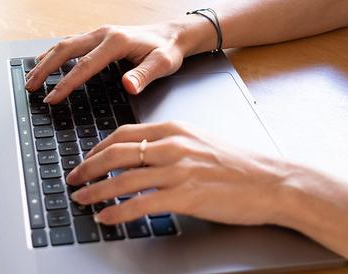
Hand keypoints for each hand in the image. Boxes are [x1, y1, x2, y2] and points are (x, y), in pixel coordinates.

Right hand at [25, 18, 213, 103]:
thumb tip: (128, 86)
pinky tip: (43, 61)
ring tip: (30, 78)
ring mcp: (99, 32)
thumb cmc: (168, 51)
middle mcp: (103, 33)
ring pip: (64, 45)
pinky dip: (54, 53)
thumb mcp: (163, 64)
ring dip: (45, 61)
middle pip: (65, 50)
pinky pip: (70, 43)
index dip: (65, 83)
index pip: (84, 66)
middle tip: (29, 87)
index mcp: (116, 42)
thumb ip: (144, 75)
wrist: (174, 33)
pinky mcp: (98, 35)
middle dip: (45, 69)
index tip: (51, 98)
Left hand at [64, 121, 292, 226]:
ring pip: (124, 180)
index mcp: (174, 129)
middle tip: (73, 178)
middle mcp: (172, 146)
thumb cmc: (239, 165)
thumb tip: (141, 155)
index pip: (124, 134)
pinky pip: (141, 205)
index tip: (86, 159)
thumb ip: (170, 144)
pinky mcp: (186, 196)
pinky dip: (118, 212)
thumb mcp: (200, 142)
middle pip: (116, 154)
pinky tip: (107, 218)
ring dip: (96, 191)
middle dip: (88, 167)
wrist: (273, 181)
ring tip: (82, 200)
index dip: (99, 148)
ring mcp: (178, 171)